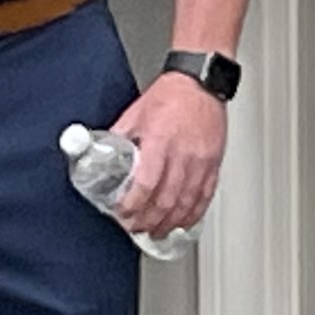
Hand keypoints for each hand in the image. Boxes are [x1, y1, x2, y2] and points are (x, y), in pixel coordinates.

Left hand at [103, 70, 228, 233]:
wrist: (200, 83)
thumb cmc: (170, 95)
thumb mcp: (135, 113)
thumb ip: (120, 137)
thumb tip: (102, 154)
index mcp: (160, 141)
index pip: (146, 184)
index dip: (133, 205)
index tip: (123, 214)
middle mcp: (183, 154)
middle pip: (165, 200)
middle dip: (148, 220)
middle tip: (135, 227)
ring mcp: (201, 161)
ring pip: (186, 203)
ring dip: (169, 223)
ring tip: (156, 231)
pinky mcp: (213, 164)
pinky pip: (205, 196)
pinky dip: (193, 213)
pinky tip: (182, 221)